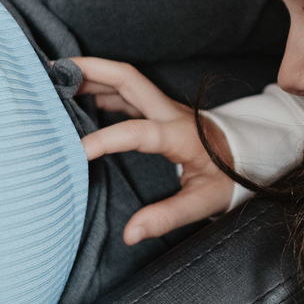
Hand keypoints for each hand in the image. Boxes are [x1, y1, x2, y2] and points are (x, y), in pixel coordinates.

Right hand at [73, 57, 236, 244]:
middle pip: (128, 79)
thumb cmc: (228, 177)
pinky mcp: (160, 108)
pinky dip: (100, 88)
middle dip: (92, 70)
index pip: (137, 131)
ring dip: (93, 74)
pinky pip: (127, 91)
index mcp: (180, 134)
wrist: (250, 155)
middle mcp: (170, 112)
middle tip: (54, 71)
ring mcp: (164, 106)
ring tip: (55, 76)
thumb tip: (130, 233)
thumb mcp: (205, 202)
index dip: (106, 139)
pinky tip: (78, 95)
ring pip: (125, 80)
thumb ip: (167, 216)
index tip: (77, 151)